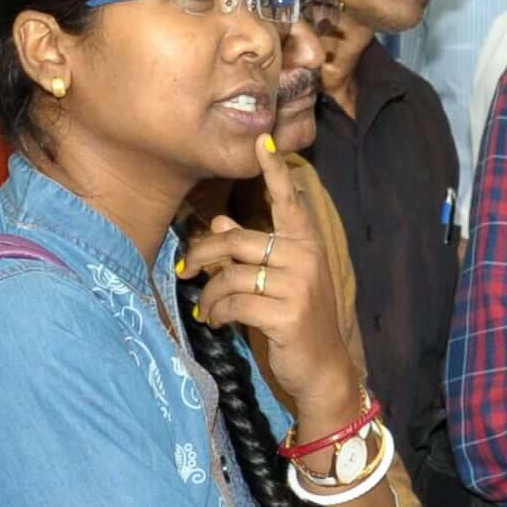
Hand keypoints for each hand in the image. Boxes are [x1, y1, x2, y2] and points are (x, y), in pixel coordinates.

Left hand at [178, 142, 362, 431]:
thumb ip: (250, 250)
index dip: (273, 170)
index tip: (260, 139)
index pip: (288, 200)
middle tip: (184, 269)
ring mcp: (299, 285)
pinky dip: (217, 314)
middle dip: (202, 256)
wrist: (323, 368)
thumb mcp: (278, 281)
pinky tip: (217, 322)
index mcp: (306, 243)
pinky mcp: (287, 313)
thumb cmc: (296, 319)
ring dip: (208, 295)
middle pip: (236, 242)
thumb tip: (219, 224)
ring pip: (231, 276)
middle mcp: (305, 257)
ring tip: (205, 309)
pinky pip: (234, 304)